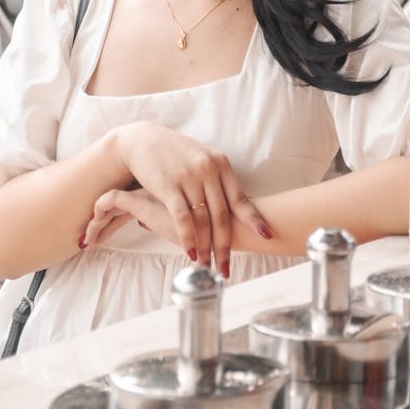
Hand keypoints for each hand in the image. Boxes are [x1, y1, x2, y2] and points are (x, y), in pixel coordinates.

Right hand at [103, 121, 272, 274]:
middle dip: (225, 246)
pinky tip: (190, 254)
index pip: (240, 197)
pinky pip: (183, 218)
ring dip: (205, 247)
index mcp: (220, 164)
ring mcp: (189, 178)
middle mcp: (208, 170)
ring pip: (203, 220)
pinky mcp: (169, 186)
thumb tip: (235, 206)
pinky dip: (188, 239)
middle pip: (222, 216)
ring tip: (207, 266)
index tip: (266, 236)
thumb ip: (218, 179)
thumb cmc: (175, 153)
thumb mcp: (202, 159)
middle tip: (226, 268)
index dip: (254, 219)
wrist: (143, 140)